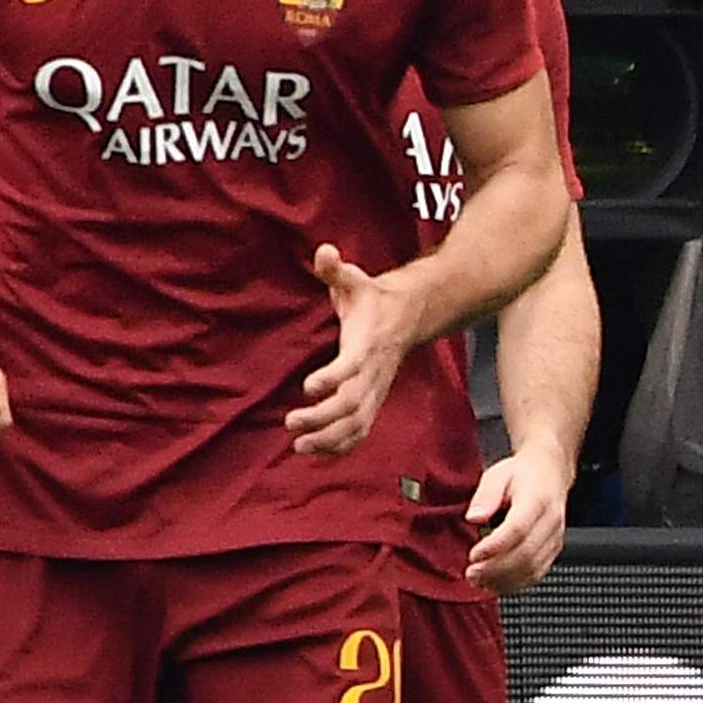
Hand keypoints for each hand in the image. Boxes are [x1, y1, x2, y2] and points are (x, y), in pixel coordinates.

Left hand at [286, 244, 422, 456]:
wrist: (412, 314)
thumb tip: (324, 251)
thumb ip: (335, 269)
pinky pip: (361, 430)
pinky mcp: (374, 400)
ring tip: (299, 446)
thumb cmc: (373, 297)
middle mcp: (374, 372)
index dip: (332, 378)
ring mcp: (376, 389)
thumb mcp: (354, 279)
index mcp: (367, 344)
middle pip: (353, 405)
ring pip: (358, 424)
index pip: (352, 367)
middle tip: (290, 423)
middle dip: (323, 419)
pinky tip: (317, 452)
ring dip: (330, 440)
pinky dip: (342, 446)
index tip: (307, 387)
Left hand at [464, 442, 573, 594]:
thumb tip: (474, 517)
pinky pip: (536, 574)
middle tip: (472, 573)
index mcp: (537, 499)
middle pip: (526, 554)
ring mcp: (555, 538)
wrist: (549, 474)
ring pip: (533, 569)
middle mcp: (551, 521)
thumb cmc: (523, 476)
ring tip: (479, 580)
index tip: (473, 555)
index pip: (518, 529)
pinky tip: (495, 582)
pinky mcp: (553, 550)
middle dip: (496, 569)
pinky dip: (514, 583)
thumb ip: (485, 495)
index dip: (494, 547)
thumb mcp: (498, 474)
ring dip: (504, 580)